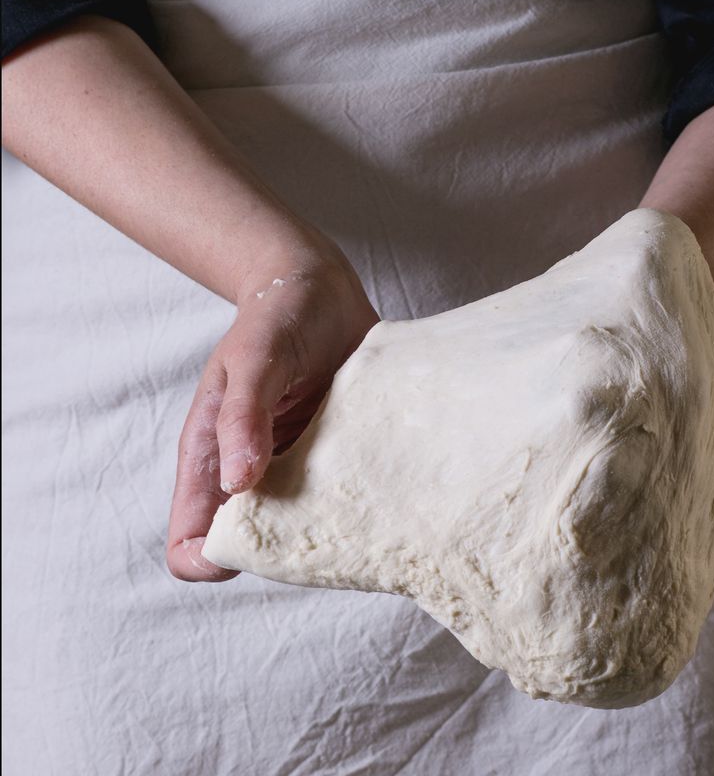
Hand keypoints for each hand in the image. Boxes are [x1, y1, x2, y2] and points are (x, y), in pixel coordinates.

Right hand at [166, 239, 378, 580]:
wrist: (319, 289)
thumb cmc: (275, 317)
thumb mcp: (254, 357)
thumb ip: (242, 414)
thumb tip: (238, 482)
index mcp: (212, 459)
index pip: (190, 543)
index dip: (210, 560)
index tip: (258, 548)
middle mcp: (252, 475)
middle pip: (254, 550)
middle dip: (284, 556)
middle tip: (329, 529)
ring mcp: (296, 469)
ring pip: (304, 532)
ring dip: (330, 532)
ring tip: (365, 508)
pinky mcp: (335, 457)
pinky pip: (344, 502)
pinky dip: (362, 506)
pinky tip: (386, 486)